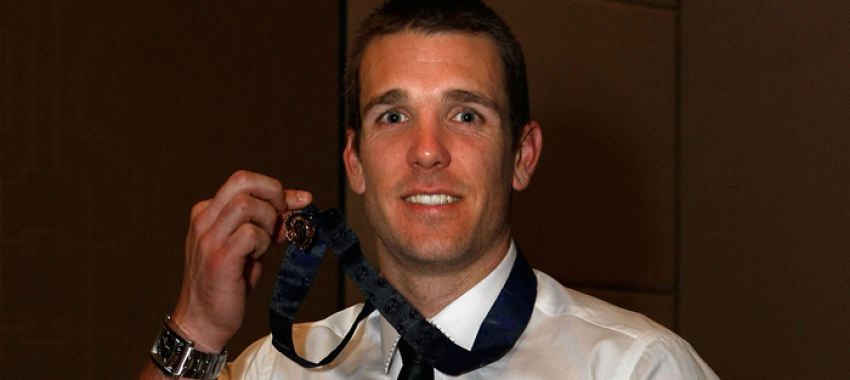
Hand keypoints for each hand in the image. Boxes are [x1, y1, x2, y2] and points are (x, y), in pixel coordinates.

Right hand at [170, 170, 311, 351]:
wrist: (203, 320)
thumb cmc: (227, 283)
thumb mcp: (250, 246)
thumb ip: (268, 223)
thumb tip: (297, 204)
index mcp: (208, 212)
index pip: (244, 181)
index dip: (276, 188)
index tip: (298, 201)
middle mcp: (204, 220)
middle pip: (243, 180)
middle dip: (274, 194)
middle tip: (283, 217)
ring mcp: (209, 238)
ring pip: (247, 204)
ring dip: (267, 221)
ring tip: (265, 243)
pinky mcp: (219, 258)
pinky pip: (250, 233)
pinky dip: (263, 241)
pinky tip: (257, 256)